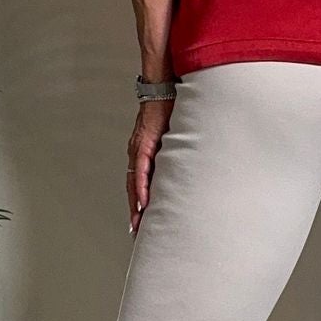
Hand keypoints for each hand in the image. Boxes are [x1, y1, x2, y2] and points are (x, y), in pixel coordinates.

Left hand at [127, 97, 173, 232]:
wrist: (163, 87)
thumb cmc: (170, 108)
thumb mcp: (174, 135)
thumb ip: (176, 149)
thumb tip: (187, 164)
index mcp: (143, 152)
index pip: (138, 182)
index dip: (138, 203)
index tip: (141, 221)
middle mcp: (137, 153)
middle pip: (133, 188)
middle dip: (135, 211)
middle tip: (137, 232)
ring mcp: (139, 148)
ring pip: (134, 183)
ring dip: (136, 204)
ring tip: (139, 224)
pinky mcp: (145, 143)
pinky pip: (141, 170)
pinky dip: (141, 187)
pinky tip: (142, 202)